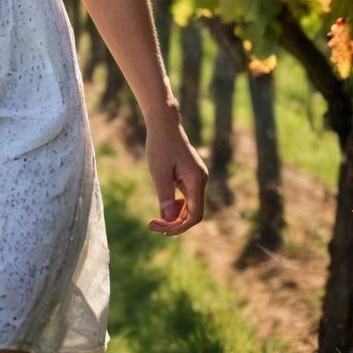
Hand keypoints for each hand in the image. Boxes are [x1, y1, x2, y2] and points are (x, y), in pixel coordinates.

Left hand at [144, 116, 207, 235]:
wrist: (164, 123)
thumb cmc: (160, 145)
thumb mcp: (159, 171)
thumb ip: (165, 195)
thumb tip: (169, 219)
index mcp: (196, 180)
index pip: (195, 215)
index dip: (179, 227)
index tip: (161, 230)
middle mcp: (201, 180)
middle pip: (193, 213)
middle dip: (174, 223)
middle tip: (152, 224)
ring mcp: (197, 177)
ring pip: (190, 206)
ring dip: (175, 216)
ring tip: (155, 220)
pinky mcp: (191, 174)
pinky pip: (187, 197)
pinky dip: (176, 205)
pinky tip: (163, 206)